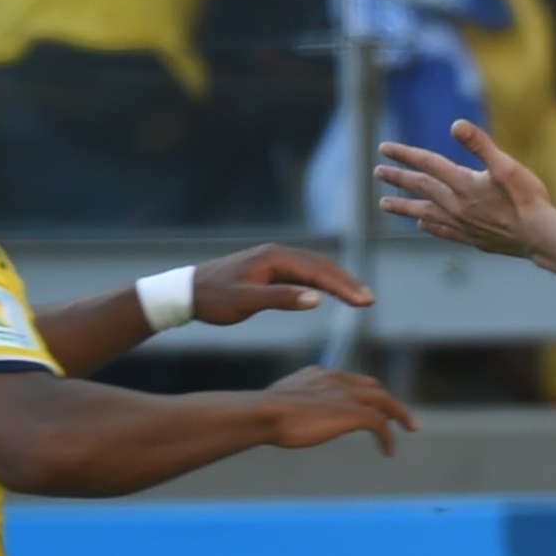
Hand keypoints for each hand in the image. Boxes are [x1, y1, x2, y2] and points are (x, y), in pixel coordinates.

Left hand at [192, 243, 373, 323]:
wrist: (185, 292)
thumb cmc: (214, 299)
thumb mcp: (246, 301)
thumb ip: (282, 299)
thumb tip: (318, 299)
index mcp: (274, 258)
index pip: (318, 271)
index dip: (344, 286)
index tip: (365, 301)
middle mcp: (277, 253)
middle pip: (321, 265)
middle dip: (347, 282)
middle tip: (370, 300)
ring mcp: (273, 259)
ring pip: (314, 267)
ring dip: (337, 281)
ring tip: (358, 296)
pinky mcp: (268, 268)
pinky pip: (302, 272)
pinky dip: (321, 282)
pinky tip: (329, 292)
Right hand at [258, 363, 415, 456]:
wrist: (265, 412)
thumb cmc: (262, 414)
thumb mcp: (279, 404)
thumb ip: (292, 405)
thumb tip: (287, 418)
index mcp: (319, 375)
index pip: (350, 381)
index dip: (362, 393)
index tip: (368, 406)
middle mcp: (337, 380)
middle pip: (373, 387)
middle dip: (387, 401)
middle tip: (398, 415)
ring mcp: (347, 395)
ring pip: (385, 401)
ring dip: (399, 414)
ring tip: (410, 427)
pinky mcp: (353, 413)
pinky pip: (379, 424)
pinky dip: (387, 437)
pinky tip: (389, 450)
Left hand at [376, 117, 555, 257]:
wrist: (540, 237)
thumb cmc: (528, 199)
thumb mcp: (506, 165)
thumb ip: (480, 144)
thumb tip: (456, 124)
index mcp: (463, 183)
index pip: (428, 164)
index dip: (405, 154)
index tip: (384, 148)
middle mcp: (457, 205)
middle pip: (421, 188)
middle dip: (398, 178)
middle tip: (378, 172)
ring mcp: (463, 224)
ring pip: (424, 212)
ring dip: (403, 206)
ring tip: (384, 204)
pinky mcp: (473, 238)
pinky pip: (442, 230)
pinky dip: (428, 226)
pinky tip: (422, 224)